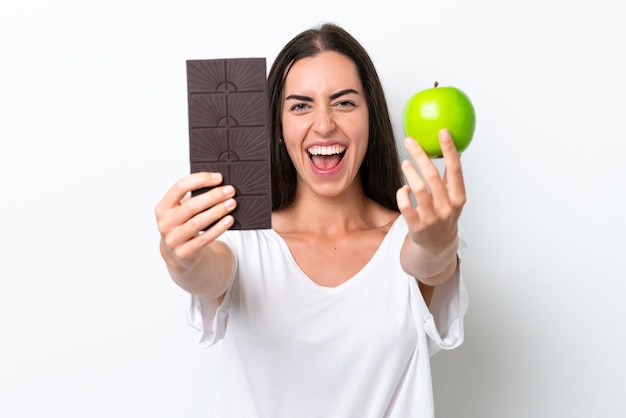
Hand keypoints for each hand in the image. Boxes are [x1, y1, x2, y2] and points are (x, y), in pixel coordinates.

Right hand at [154, 172, 236, 272]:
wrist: (176, 254)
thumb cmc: (182, 226)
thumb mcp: (179, 211)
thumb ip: (191, 198)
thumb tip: (217, 185)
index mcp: (163, 207)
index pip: (179, 187)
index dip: (200, 179)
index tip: (218, 177)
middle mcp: (166, 223)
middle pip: (191, 205)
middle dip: (213, 196)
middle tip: (230, 191)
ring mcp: (173, 239)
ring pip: (198, 222)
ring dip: (218, 211)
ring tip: (231, 203)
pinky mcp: (184, 252)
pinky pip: (205, 238)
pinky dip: (218, 228)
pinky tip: (229, 220)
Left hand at [396, 129, 465, 255]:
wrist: (437, 245)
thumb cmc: (444, 214)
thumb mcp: (453, 197)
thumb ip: (451, 176)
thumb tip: (451, 147)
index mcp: (458, 197)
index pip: (455, 169)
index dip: (449, 149)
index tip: (443, 132)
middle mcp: (447, 208)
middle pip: (432, 176)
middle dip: (420, 155)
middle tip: (409, 141)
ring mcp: (431, 218)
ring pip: (418, 189)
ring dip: (409, 172)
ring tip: (405, 163)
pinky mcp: (416, 226)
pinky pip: (405, 204)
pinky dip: (402, 192)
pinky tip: (403, 188)